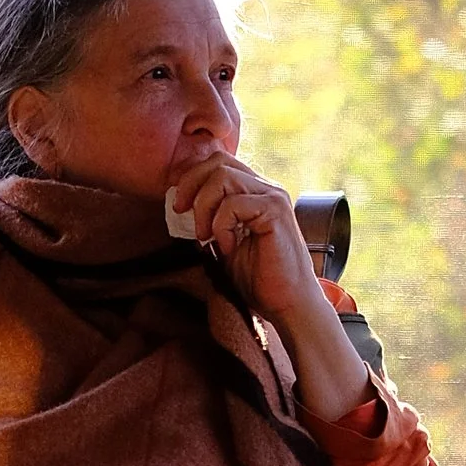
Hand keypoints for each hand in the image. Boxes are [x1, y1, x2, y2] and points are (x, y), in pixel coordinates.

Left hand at [165, 152, 368, 422]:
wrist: (287, 304)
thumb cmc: (259, 280)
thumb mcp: (224, 244)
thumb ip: (210, 221)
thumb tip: (181, 205)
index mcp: (255, 192)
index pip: (219, 163)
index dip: (192, 178)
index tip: (178, 206)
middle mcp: (266, 188)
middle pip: (218, 162)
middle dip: (190, 185)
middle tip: (181, 213)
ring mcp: (272, 197)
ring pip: (222, 177)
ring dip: (204, 208)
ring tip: (205, 237)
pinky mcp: (275, 211)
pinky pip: (233, 204)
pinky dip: (221, 226)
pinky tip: (228, 247)